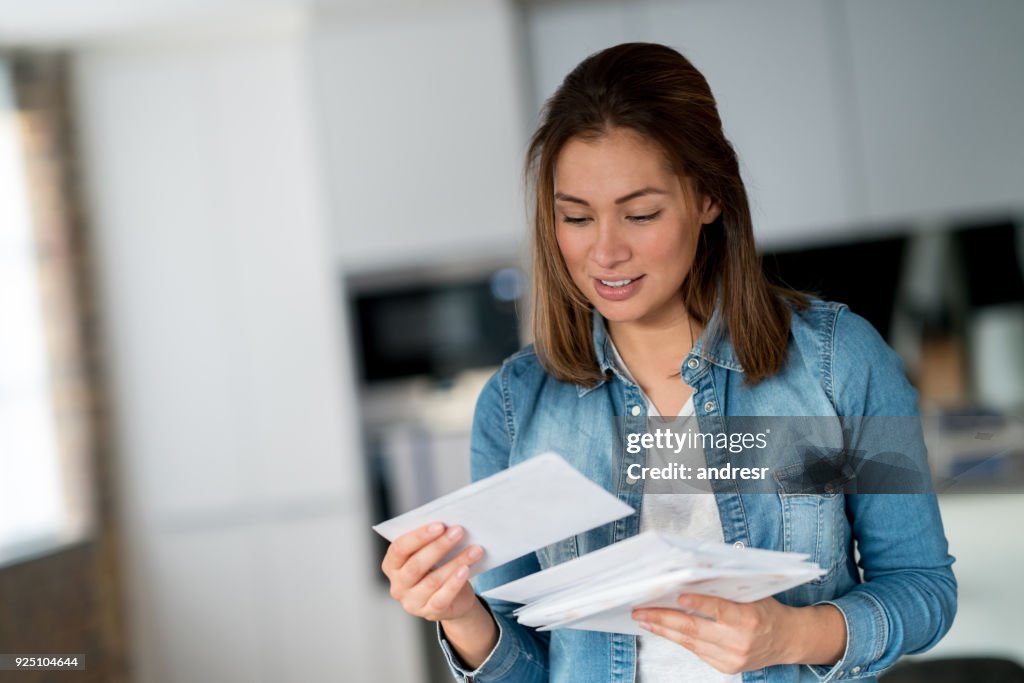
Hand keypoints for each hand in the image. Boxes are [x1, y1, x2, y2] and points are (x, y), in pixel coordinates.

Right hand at [381, 522, 485, 621]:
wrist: (453, 599)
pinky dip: (455, 583)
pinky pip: (442, 598)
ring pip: (433, 580)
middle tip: (459, 531)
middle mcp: (398, 585)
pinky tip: (466, 570)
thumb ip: (430, 541)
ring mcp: (412, 602)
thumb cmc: (438, 568)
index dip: (419, 536)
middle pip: (416, 565)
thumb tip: (449, 526)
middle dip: (439, 546)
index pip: (399, 549)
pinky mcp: (429, 613)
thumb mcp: (430, 554)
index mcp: (391, 565)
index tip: (440, 525)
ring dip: (455, 562)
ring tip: (474, 549)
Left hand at [632, 594, 801, 674]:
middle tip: (640, 611)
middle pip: (694, 629)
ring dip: (664, 630)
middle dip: (663, 619)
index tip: (677, 595)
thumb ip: (726, 586)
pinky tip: (664, 630)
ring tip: (645, 620)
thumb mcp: (753, 592)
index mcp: (748, 619)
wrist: (787, 640)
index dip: (697, 602)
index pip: (718, 609)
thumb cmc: (767, 610)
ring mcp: (732, 657)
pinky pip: (697, 651)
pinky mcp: (726, 667)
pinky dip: (679, 639)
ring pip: (690, 642)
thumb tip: (694, 572)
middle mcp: (739, 641)